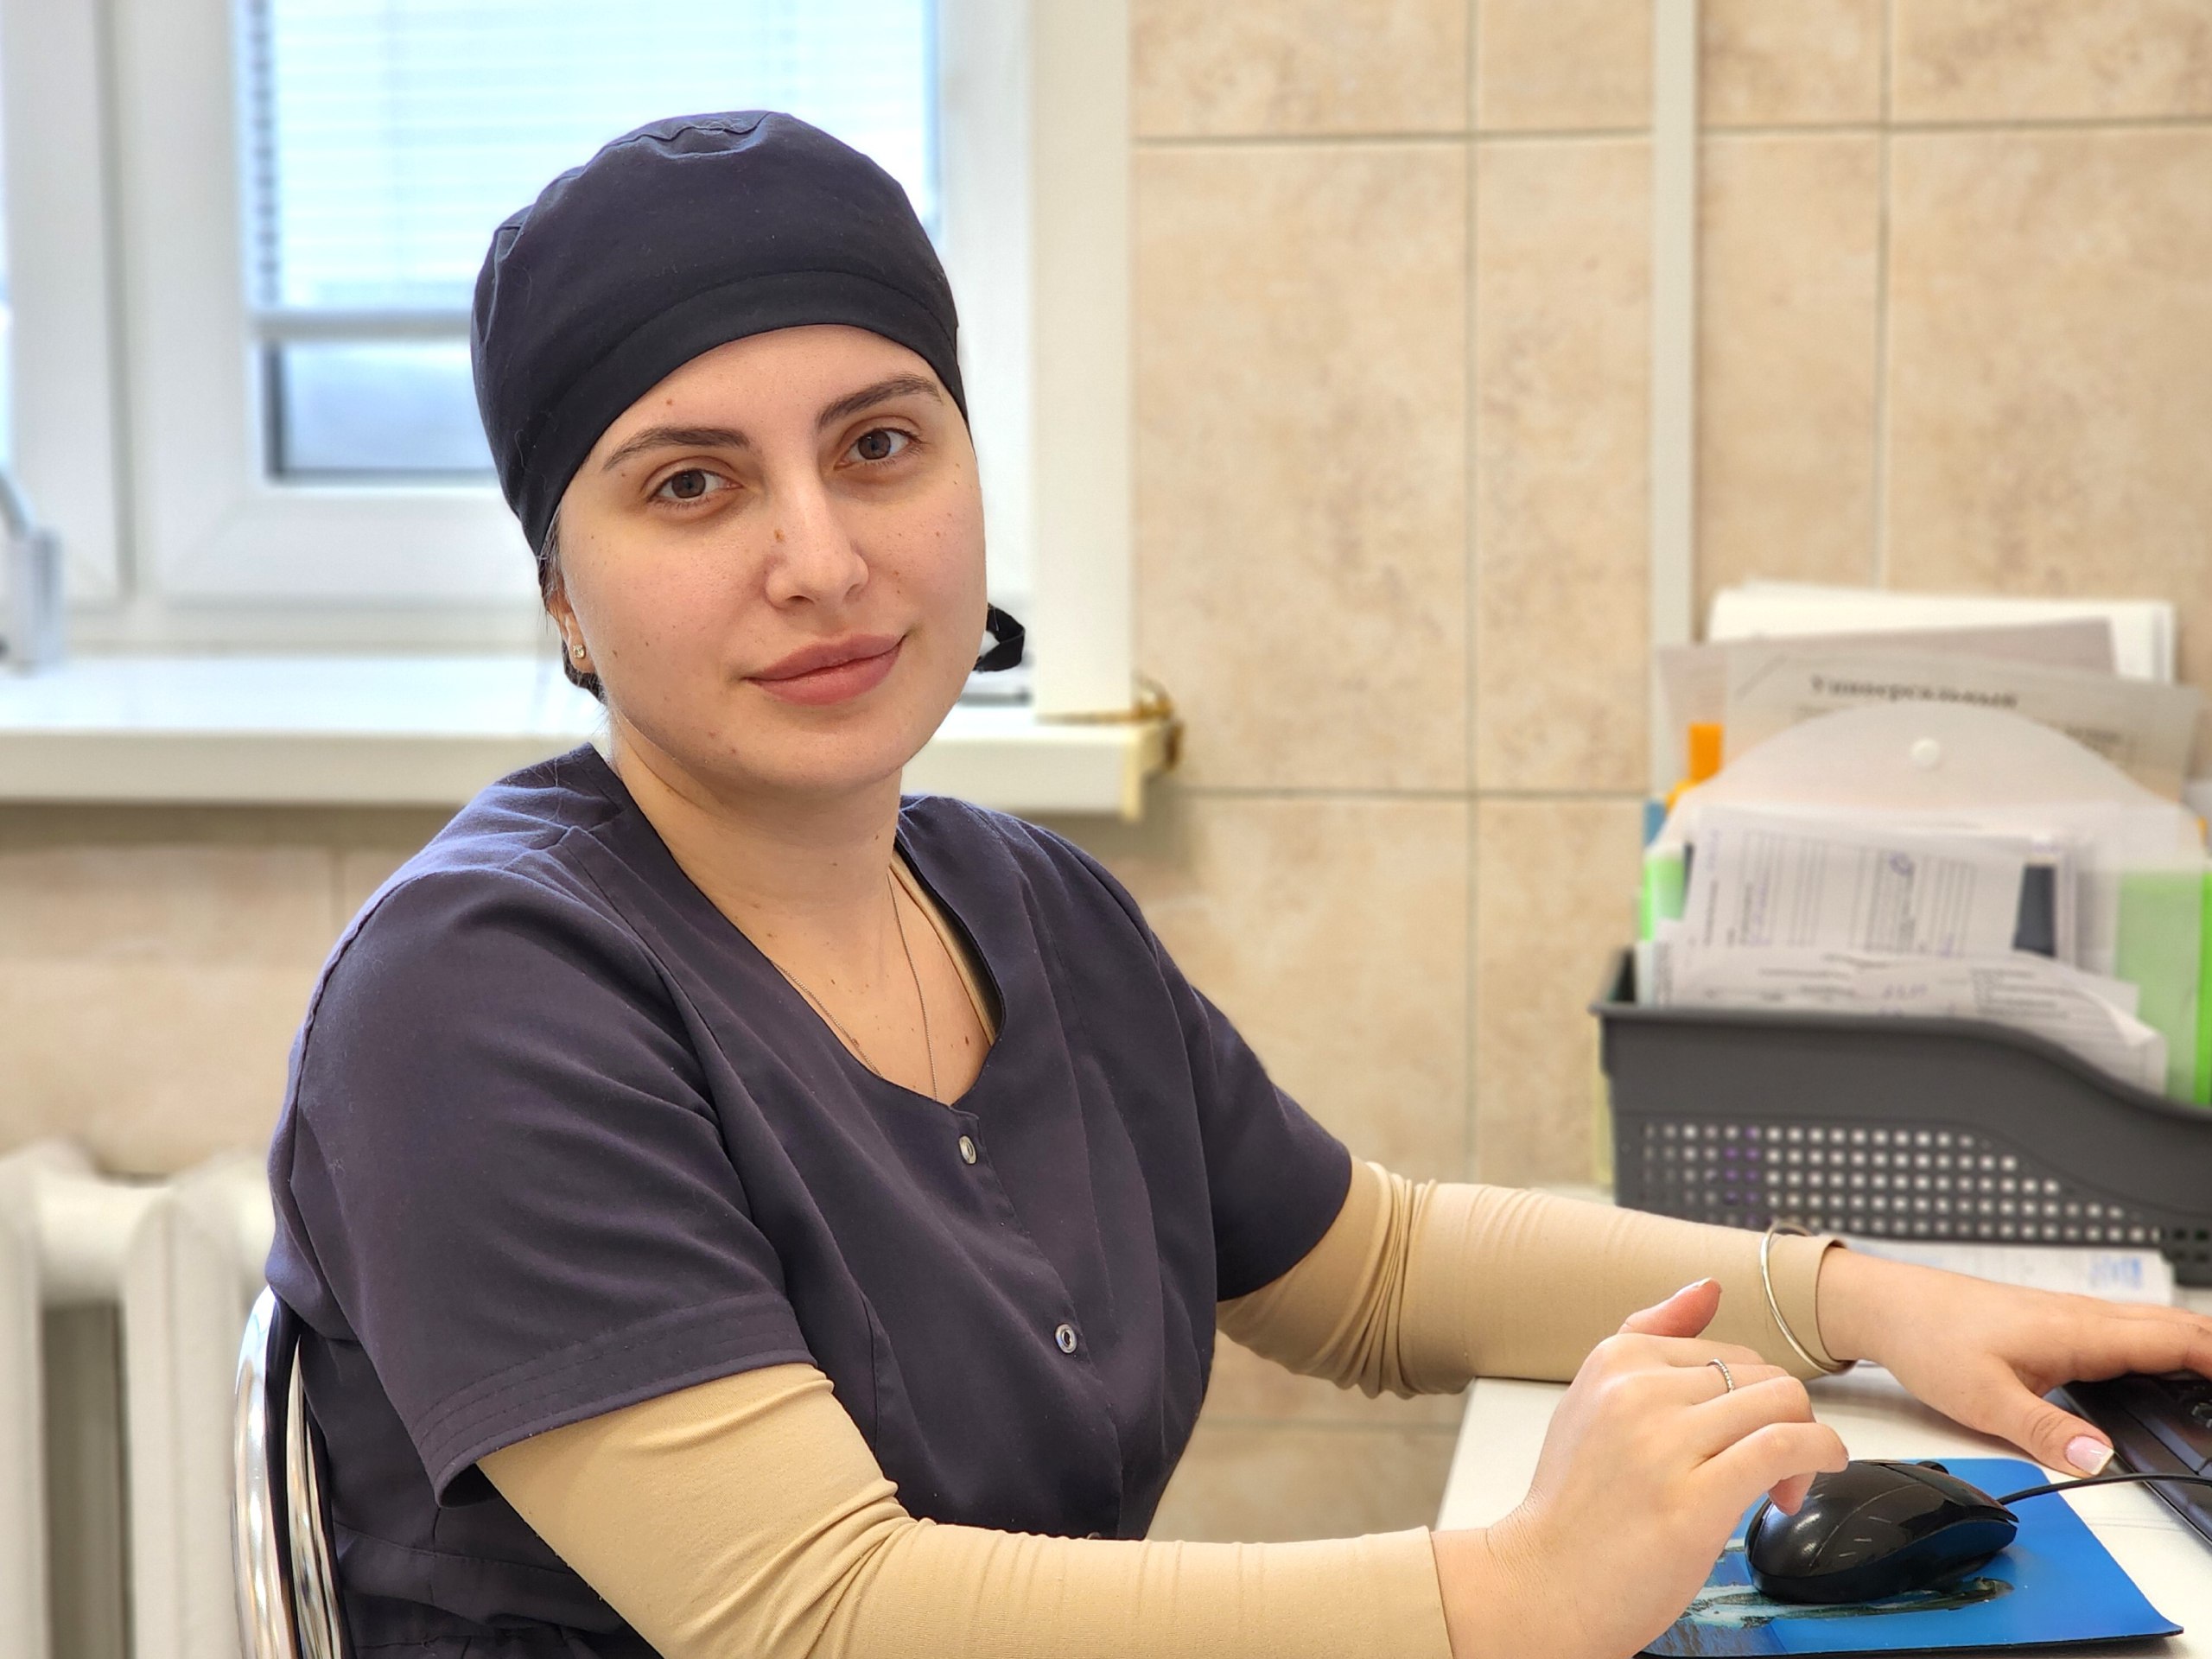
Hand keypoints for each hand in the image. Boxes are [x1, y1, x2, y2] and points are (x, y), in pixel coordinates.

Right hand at [1432, 1280, 1846, 1658]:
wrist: (1543, 1584)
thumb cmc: (1574, 1505)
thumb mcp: (1592, 1399)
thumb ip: (1649, 1338)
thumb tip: (1708, 1287)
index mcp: (1616, 1360)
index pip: (1727, 1350)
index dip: (1753, 1395)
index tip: (1745, 1438)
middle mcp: (1638, 1391)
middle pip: (1762, 1375)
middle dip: (1784, 1419)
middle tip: (1773, 1470)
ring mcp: (1665, 1443)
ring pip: (1782, 1402)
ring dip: (1808, 1441)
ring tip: (1787, 1483)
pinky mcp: (1695, 1499)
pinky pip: (1785, 1446)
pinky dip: (1820, 1455)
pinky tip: (1810, 1479)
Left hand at [1818, 1248, 2211, 1475]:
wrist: (1887, 1305)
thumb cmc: (1929, 1338)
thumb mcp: (1983, 1399)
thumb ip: (2045, 1431)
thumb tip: (2100, 1460)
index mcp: (2079, 1332)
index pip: (2175, 1340)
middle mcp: (2082, 1317)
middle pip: (2176, 1326)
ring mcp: (2070, 1316)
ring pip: (2152, 1325)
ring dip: (2194, 1343)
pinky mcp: (2054, 1323)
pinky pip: (2126, 1329)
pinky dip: (2161, 1343)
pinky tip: (2160, 1364)